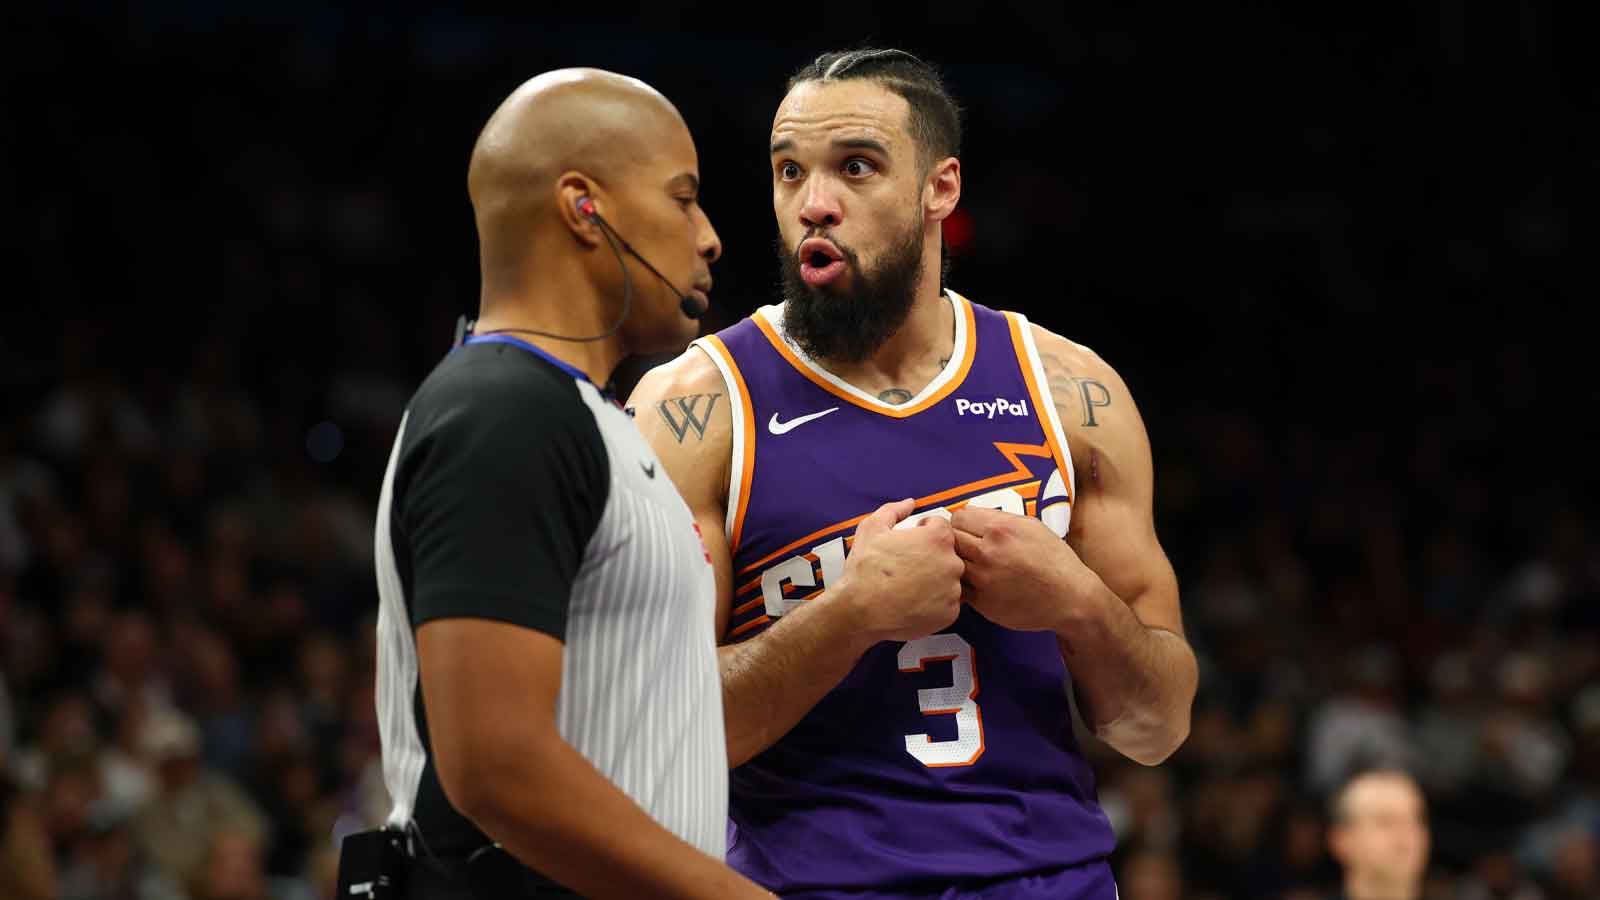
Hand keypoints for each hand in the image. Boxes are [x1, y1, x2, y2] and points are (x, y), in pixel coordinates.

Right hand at [835, 498, 964, 642]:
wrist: (859, 611)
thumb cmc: (865, 570)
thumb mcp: (872, 528)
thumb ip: (894, 510)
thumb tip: (909, 503)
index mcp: (937, 538)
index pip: (940, 527)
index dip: (923, 532)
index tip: (910, 544)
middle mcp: (951, 563)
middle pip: (947, 554)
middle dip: (930, 558)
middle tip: (906, 567)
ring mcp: (952, 590)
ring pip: (948, 580)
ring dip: (933, 581)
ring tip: (908, 586)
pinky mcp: (949, 613)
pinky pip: (946, 604)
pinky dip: (934, 604)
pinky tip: (913, 602)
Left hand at [950, 505, 1094, 632]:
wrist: (1070, 597)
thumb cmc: (1054, 561)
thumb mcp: (1031, 526)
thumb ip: (998, 518)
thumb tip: (972, 516)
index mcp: (1000, 529)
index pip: (958, 517)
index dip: (963, 523)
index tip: (969, 529)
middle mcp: (988, 552)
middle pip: (950, 539)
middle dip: (958, 541)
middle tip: (971, 548)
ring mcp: (983, 579)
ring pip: (952, 564)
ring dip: (960, 563)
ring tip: (976, 565)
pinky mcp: (982, 602)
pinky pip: (960, 588)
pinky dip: (965, 585)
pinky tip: (981, 583)